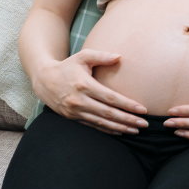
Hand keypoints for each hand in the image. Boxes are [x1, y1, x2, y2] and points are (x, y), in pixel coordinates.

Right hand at [31, 50, 148, 134]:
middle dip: (128, 119)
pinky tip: (120, 131)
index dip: (127, 105)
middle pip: (108, 113)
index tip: (142, 109)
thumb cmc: (68, 66)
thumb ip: (101, 56)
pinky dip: (107, 130)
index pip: (110, 98)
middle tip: (144, 124)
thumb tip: (119, 56)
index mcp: (84, 85)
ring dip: (120, 127)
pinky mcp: (73, 118)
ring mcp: (75, 111)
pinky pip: (93, 126)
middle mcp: (79, 100)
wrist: (44, 80)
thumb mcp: (83, 56)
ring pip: (101, 122)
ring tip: (136, 130)